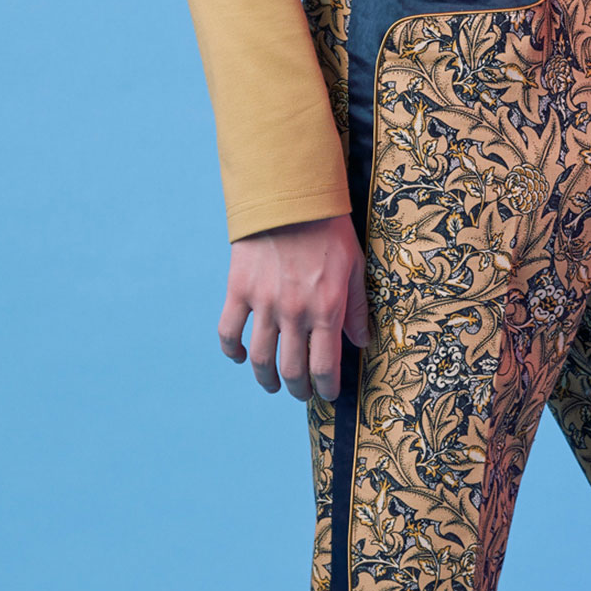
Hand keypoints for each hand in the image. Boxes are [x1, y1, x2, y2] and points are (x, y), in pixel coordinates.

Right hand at [219, 213, 368, 402]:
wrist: (289, 196)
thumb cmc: (328, 230)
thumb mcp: (354, 266)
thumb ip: (357, 308)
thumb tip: (361, 341)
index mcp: (326, 309)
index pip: (325, 367)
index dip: (325, 388)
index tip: (327, 394)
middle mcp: (294, 312)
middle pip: (292, 370)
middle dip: (299, 389)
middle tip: (302, 392)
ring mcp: (263, 303)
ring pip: (261, 359)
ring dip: (267, 380)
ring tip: (273, 384)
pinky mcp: (239, 290)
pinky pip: (229, 331)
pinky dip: (233, 351)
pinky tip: (241, 356)